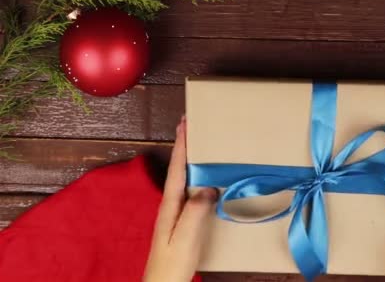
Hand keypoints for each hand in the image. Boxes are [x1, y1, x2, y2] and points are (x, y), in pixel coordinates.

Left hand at [144, 116, 217, 281]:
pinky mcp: (181, 223)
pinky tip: (205, 180)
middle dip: (184, 147)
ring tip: (199, 146)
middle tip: (192, 126)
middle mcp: (170, 205)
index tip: (185, 123)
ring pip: (184, 180)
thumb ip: (195, 213)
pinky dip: (196, 179)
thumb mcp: (185, 239)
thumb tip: (208, 187)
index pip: (177, 169)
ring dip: (190, 161)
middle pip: (178, 170)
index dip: (182, 146)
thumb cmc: (172, 265)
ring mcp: (175, 214)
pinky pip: (191, 193)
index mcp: (170, 206)